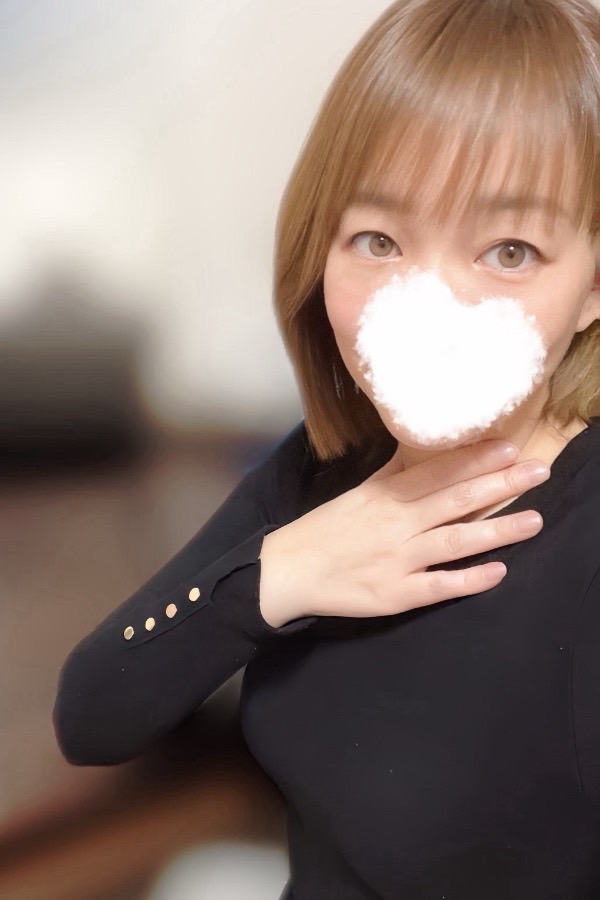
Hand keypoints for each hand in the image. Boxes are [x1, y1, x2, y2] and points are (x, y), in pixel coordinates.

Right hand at [258, 440, 548, 626]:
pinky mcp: (394, 594)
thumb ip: (395, 472)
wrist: (289, 569)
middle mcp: (396, 524)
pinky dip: (467, 580)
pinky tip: (498, 572)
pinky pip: (436, 586)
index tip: (510, 447)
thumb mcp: (360, 492)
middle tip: (539, 471)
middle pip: (454, 500)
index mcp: (386, 496)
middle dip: (499, 485)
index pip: (437, 472)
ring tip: (534, 520)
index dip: (475, 459)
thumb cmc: (327, 529)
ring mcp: (396, 560)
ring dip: (496, 529)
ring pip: (453, 541)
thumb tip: (425, 444)